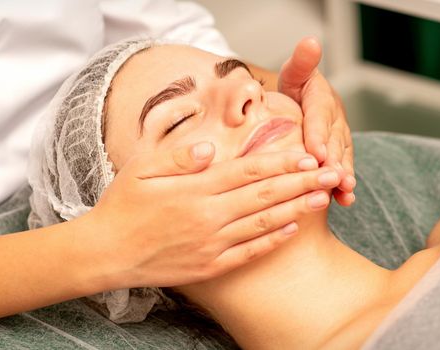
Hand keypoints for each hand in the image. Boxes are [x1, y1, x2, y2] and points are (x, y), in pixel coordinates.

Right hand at [81, 142, 340, 289]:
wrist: (106, 253)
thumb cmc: (122, 205)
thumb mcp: (141, 168)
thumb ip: (178, 154)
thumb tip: (213, 148)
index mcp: (196, 188)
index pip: (249, 170)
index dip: (283, 162)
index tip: (309, 155)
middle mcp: (210, 215)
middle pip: (266, 195)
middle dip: (304, 182)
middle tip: (334, 173)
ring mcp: (212, 243)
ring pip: (264, 222)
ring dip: (298, 209)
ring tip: (324, 198)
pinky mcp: (211, 267)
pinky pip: (249, 253)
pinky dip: (273, 240)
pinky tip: (293, 229)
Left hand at [279, 37, 355, 205]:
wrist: (305, 102)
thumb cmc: (296, 89)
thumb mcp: (295, 73)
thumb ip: (302, 62)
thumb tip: (310, 41)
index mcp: (321, 100)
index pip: (320, 117)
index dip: (319, 135)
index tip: (317, 152)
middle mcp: (335, 121)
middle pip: (335, 143)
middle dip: (335, 161)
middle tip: (335, 178)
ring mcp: (339, 139)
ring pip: (342, 158)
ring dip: (344, 175)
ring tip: (344, 191)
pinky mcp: (339, 155)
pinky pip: (342, 169)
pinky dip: (344, 186)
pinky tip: (345, 201)